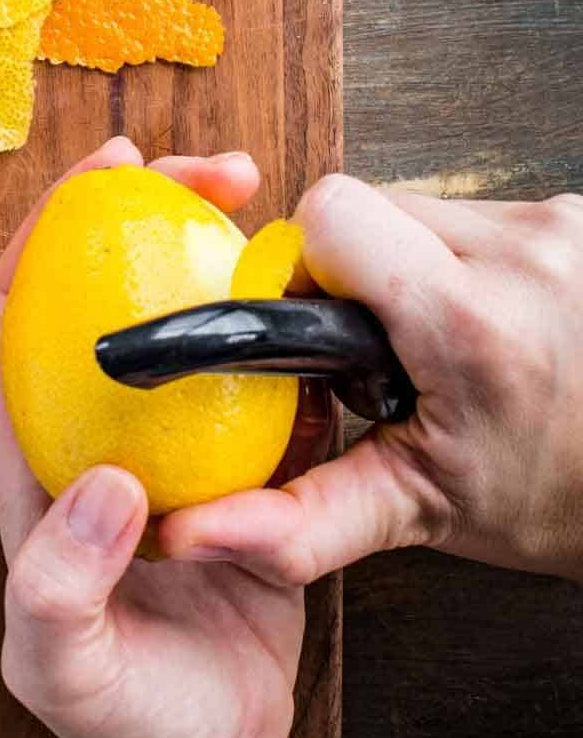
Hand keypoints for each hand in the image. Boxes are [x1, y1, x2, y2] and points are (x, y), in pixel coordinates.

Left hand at [0, 137, 305, 737]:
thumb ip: (60, 580)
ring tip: (285, 218)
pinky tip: (327, 314)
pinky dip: (295, 343)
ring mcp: (175, 448)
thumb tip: (107, 482)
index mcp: (36, 456)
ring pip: (198, 326)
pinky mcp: (245, 475)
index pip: (26, 312)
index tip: (109, 169)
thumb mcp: (59, 662)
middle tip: (226, 170)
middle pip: (116, 290)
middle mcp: (100, 432)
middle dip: (158, 210)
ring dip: (235, 260)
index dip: (55, 227)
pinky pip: (272, 389)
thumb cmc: (112, 718)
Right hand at [160, 173, 582, 584]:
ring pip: (427, 204)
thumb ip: (299, 522)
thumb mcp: (420, 511)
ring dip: (418, 264)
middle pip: (372, 203)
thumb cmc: (555, 502)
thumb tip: (191, 535)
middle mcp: (525, 253)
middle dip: (360, 271)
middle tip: (388, 350)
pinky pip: (484, 211)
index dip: (305, 264)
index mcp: (470, 322)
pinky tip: (492, 322)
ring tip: (444, 341)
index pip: (332, 213)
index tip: (323, 327)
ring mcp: (565, 224)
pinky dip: (472, 260)